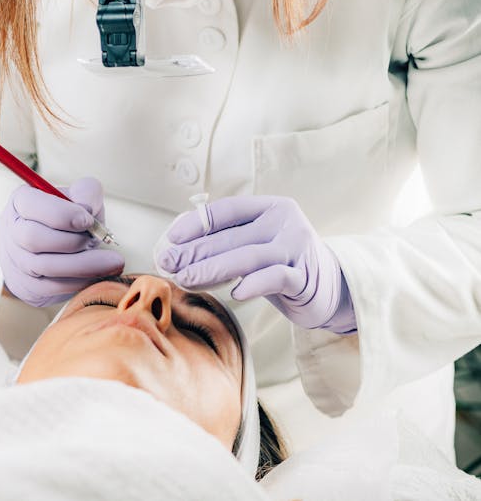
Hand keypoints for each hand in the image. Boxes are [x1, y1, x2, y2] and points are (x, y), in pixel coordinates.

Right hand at [0, 177, 123, 306]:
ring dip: (82, 264)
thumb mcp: (79, 199)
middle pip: (33, 238)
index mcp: (20, 202)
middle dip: (71, 241)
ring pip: (44, 266)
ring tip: (113, 262)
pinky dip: (79, 281)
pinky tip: (98, 274)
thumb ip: (86, 192)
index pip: (30, 204)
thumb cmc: (68, 220)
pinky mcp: (25, 285)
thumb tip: (87, 208)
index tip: (87, 220)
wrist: (54, 251)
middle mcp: (10, 230)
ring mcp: (15, 260)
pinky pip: (52, 287)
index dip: (60, 214)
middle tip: (96, 240)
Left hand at [155, 195, 355, 333]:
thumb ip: (226, 241)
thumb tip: (177, 247)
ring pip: (247, 257)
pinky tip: (235, 293)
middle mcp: (284, 222)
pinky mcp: (306, 276)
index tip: (171, 239)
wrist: (331, 286)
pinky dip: (253, 284)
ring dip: (212, 269)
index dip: (195, 223)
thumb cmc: (282, 262)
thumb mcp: (255, 244)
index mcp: (268, 207)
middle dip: (194, 251)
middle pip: (230, 236)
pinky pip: (275, 278)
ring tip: (186, 279)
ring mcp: (296, 248)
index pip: (225, 210)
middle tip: (168, 263)